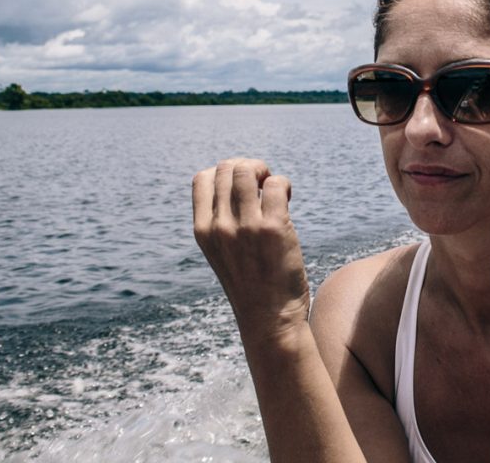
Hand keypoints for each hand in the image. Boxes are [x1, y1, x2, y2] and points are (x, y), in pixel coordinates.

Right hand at [192, 158, 310, 345]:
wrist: (270, 320)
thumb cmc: (251, 285)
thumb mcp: (222, 253)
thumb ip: (222, 221)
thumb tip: (241, 180)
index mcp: (202, 231)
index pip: (202, 178)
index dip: (224, 173)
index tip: (241, 188)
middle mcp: (219, 226)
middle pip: (227, 168)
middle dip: (248, 168)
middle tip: (263, 187)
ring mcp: (245, 226)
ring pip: (248, 170)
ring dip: (265, 172)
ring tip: (274, 190)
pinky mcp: (273, 228)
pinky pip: (276, 184)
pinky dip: (283, 184)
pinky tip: (288, 199)